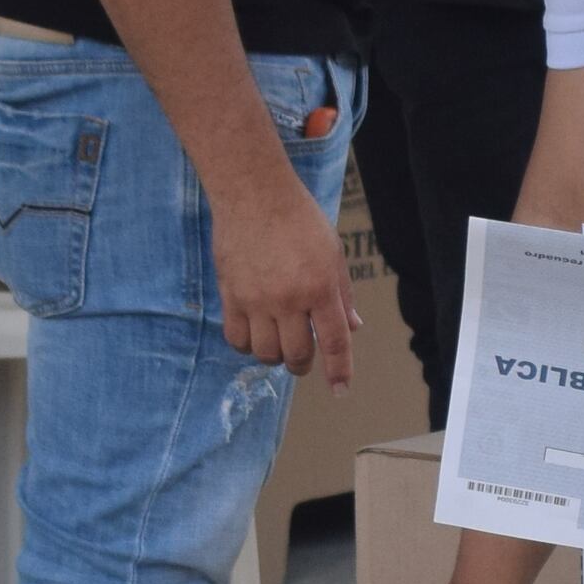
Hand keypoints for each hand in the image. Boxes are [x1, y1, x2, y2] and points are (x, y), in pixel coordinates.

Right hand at [214, 170, 355, 386]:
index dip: (338, 371)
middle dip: (302, 364)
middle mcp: (289, 299)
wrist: (254, 194)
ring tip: (277, 342)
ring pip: (265, 352)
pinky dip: (246, 345)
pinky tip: (253, 334)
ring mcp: (257, 299)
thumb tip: (353, 327)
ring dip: (275, 356)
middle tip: (302, 357)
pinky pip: (236, 338)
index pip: (334, 342)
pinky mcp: (231, 295)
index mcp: (320, 287)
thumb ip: (342, 293)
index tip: (340, 390)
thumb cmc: (298, 219)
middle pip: (296, 354)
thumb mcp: (333, 253)